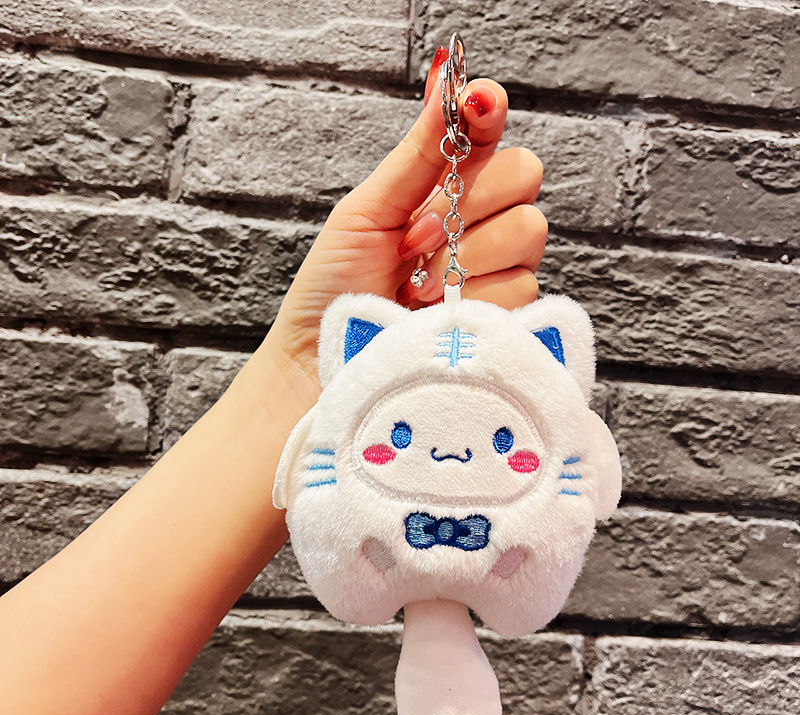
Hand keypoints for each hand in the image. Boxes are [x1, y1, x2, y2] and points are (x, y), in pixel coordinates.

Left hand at [256, 56, 545, 405]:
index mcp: (444, 190)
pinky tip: (438, 316)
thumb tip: (446, 81)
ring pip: (527, 233)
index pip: (490, 136)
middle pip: (524, 176)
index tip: (478, 108)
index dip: (489, 115)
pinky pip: (519, 288)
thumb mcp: (367, 212)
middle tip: (418, 239)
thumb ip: (415, 156)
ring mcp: (496, 272)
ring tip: (420, 288)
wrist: (325, 359)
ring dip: (465, 259)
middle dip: (471, 202)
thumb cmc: (335, 287)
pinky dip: (473, 300)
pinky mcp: (505, 319)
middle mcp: (478, 224)